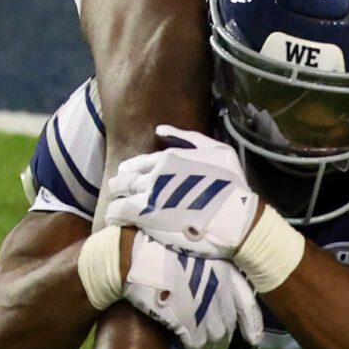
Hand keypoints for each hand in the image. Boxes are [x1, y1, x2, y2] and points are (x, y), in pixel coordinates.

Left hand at [101, 126, 264, 259]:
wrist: (234, 218)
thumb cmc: (231, 184)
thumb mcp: (217, 150)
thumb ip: (188, 138)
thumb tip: (160, 130)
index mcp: (170, 158)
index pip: (140, 163)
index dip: (132, 170)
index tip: (128, 175)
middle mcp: (154, 174)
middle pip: (127, 178)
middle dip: (120, 183)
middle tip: (118, 190)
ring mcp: (147, 195)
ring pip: (120, 193)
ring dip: (117, 197)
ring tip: (116, 205)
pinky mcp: (144, 217)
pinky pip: (119, 212)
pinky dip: (114, 214)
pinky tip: (115, 218)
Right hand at [125, 234, 263, 348]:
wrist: (138, 254)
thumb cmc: (163, 246)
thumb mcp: (196, 251)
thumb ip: (212, 269)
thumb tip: (218, 286)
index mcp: (225, 270)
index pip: (246, 304)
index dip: (251, 325)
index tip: (254, 339)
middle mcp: (219, 290)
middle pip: (228, 323)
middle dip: (225, 336)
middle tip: (221, 346)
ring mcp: (203, 306)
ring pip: (215, 335)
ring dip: (211, 344)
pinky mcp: (186, 321)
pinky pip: (196, 341)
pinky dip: (195, 346)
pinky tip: (189, 346)